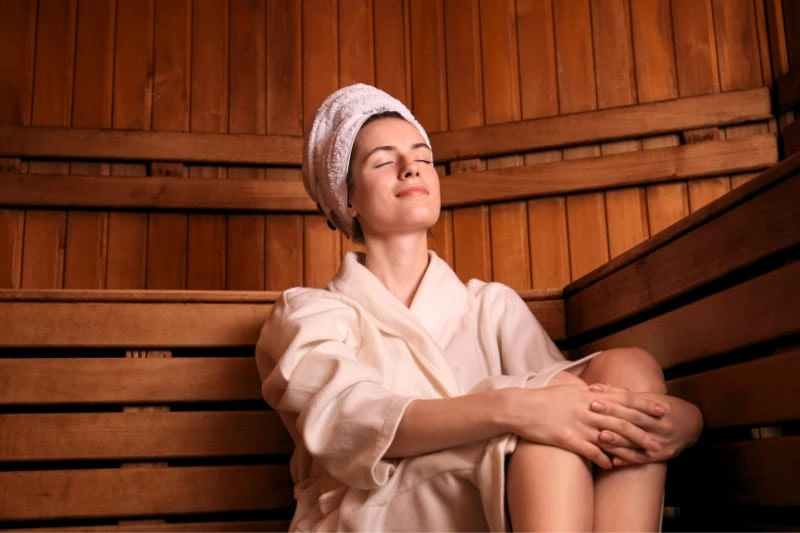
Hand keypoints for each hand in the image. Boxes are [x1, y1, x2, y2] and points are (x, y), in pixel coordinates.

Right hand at [506, 372, 663, 469]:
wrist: (520, 407)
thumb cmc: (544, 397)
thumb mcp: (569, 388)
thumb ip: (590, 390)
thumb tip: (606, 389)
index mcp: (589, 394)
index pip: (623, 398)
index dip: (644, 405)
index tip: (662, 409)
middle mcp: (587, 408)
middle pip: (621, 420)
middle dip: (643, 431)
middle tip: (661, 440)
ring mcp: (578, 424)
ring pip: (610, 437)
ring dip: (629, 448)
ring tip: (645, 458)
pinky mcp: (567, 438)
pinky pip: (589, 451)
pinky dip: (602, 458)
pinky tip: (613, 466)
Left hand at [587, 383, 702, 465]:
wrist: (692, 426)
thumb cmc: (664, 408)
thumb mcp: (650, 398)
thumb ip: (623, 394)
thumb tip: (597, 387)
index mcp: (658, 406)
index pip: (633, 402)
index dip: (613, 399)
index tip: (594, 397)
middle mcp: (660, 424)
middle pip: (633, 419)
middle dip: (612, 414)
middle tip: (592, 411)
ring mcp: (661, 441)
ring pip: (637, 440)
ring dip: (618, 440)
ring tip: (600, 437)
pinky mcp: (661, 456)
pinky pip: (642, 459)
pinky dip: (627, 460)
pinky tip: (613, 461)